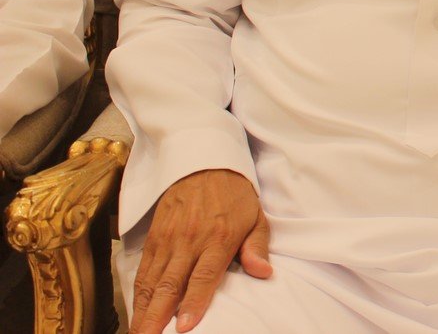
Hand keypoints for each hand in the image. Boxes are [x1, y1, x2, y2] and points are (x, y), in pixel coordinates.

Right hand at [130, 168, 270, 333]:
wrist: (204, 161)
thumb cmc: (235, 194)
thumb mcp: (256, 216)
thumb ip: (258, 246)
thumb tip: (263, 272)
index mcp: (219, 237)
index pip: (203, 277)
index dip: (193, 304)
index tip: (184, 328)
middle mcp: (190, 240)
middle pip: (170, 285)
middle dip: (157, 316)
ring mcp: (168, 238)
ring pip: (151, 280)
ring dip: (142, 310)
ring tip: (137, 332)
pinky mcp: (154, 236)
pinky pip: (143, 269)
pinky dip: (137, 292)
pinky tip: (135, 309)